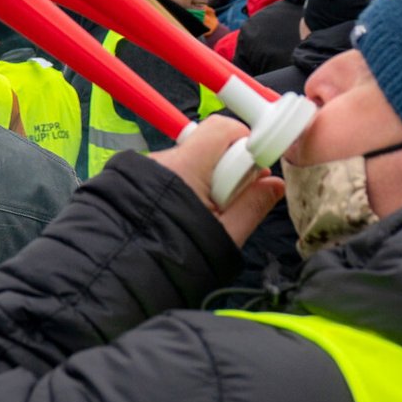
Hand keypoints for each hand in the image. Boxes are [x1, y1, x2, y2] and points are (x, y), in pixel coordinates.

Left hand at [146, 116, 285, 246]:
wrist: (126, 272)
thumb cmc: (175, 258)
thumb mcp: (225, 235)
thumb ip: (253, 205)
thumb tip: (275, 185)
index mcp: (187, 167)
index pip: (223, 129)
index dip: (246, 144)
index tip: (257, 171)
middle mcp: (165, 160)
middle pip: (209, 146)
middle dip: (229, 167)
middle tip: (234, 199)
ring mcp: (150, 168)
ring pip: (193, 161)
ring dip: (208, 180)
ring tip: (206, 215)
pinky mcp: (141, 179)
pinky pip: (176, 172)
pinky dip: (187, 187)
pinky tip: (187, 214)